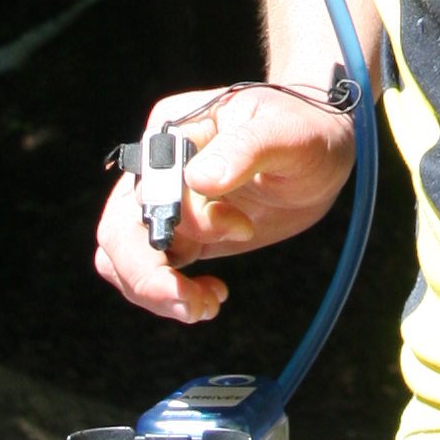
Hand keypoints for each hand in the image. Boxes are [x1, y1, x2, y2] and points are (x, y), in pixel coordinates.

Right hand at [93, 82, 357, 325]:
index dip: (186, 219)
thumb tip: (199, 179)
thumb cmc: (305, 132)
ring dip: (153, 291)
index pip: (150, 186)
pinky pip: (149, 270)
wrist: (320, 153)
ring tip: (203, 308)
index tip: (240, 228)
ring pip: (121, 256)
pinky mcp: (181, 234)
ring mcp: (165, 203)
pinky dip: (168, 294)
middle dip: (147, 275)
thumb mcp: (288, 134)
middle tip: (193, 305)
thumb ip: (245, 149)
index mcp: (174, 131)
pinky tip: (212, 297)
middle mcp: (157, 167)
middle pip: (119, 228)